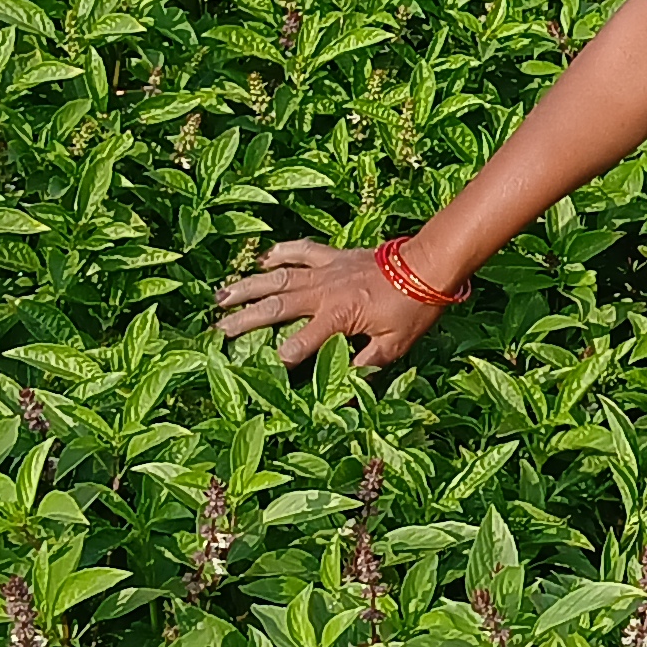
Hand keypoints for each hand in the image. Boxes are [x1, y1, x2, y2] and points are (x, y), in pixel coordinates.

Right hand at [212, 240, 444, 367]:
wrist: (428, 264)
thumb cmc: (414, 308)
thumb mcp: (393, 346)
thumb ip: (364, 368)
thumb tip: (344, 395)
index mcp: (338, 316)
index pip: (300, 343)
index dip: (280, 358)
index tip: (258, 369)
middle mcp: (324, 291)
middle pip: (275, 307)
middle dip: (245, 319)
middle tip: (217, 329)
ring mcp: (325, 270)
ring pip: (278, 277)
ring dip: (248, 285)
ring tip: (221, 295)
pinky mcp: (332, 256)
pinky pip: (300, 251)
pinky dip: (280, 254)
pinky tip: (262, 259)